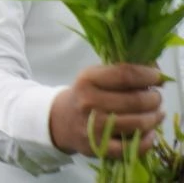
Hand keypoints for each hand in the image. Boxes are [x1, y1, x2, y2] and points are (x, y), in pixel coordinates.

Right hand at [49, 64, 164, 157]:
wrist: (62, 120)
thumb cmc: (86, 95)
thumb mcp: (95, 77)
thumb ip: (121, 72)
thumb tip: (155, 72)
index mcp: (88, 79)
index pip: (125, 74)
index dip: (147, 75)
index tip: (158, 76)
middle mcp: (89, 102)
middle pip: (136, 100)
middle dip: (154, 98)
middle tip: (156, 97)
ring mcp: (95, 126)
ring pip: (139, 122)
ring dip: (154, 117)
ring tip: (156, 113)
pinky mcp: (100, 146)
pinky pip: (133, 146)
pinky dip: (148, 140)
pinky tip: (150, 132)